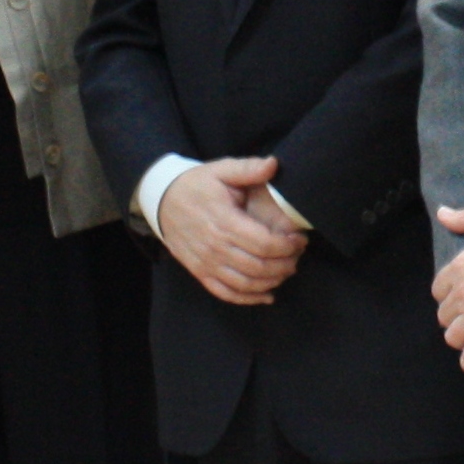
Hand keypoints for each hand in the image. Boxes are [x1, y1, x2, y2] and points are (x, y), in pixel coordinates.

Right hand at [157, 157, 308, 306]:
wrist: (162, 201)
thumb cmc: (196, 185)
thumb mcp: (220, 170)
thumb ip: (248, 168)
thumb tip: (273, 164)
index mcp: (224, 221)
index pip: (264, 244)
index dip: (287, 246)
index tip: (300, 240)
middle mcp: (215, 247)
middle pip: (258, 267)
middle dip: (285, 264)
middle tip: (297, 256)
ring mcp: (206, 263)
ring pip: (245, 283)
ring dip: (271, 281)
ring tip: (287, 270)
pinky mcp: (200, 272)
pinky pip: (225, 293)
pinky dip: (248, 298)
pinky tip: (267, 295)